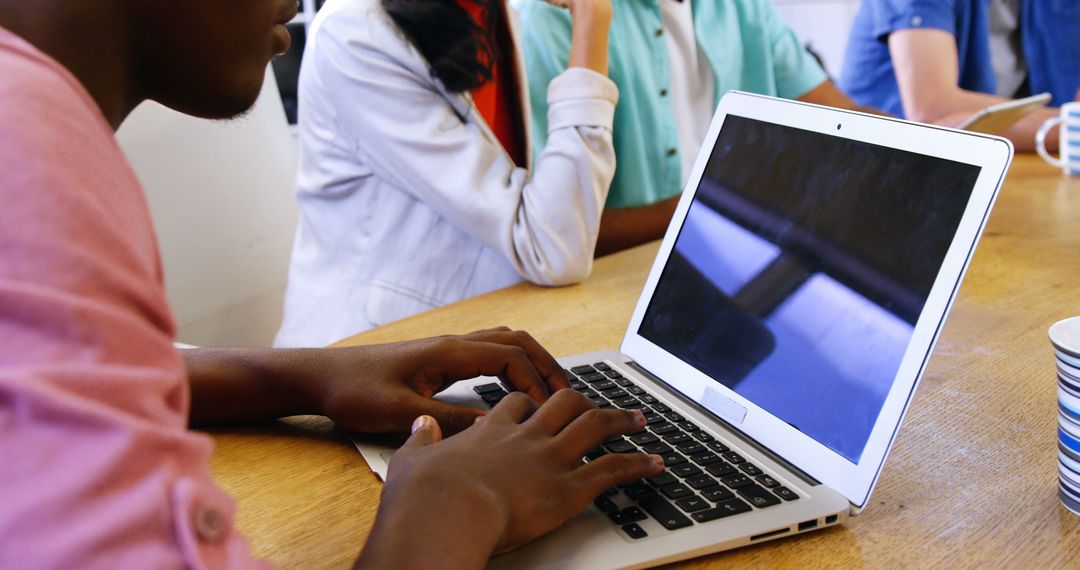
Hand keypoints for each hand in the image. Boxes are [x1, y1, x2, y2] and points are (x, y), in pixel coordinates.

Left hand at [313, 327, 570, 433]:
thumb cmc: (355, 392)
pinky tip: (515, 389)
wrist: (322, 377)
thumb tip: (493, 428)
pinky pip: (488, 353)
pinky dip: (512, 365)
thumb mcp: (400, 412)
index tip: (550, 407)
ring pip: (503, 343)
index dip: (537, 380)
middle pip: (515, 342)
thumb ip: (448, 420)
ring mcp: (446, 349)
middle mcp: (452, 344)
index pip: (509, 356)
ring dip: (531, 361)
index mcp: (448, 352)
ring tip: (551, 391)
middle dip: (546, 364)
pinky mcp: (439, 360)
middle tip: (567, 395)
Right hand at [356, 390, 664, 567]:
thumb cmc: (424, 496)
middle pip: (564, 403)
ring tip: (639, 420)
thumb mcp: (412, 460)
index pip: (519, 404)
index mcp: (490, 432)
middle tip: (599, 405)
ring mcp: (550, 460)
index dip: (534, 402)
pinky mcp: (568, 490)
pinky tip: (654, 463)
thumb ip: (420, 441)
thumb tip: (420, 425)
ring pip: (595, 427)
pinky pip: (612, 470)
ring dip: (621, 422)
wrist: (445, 513)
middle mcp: (526, 438)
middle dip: (584, 402)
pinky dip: (638, 465)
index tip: (543, 403)